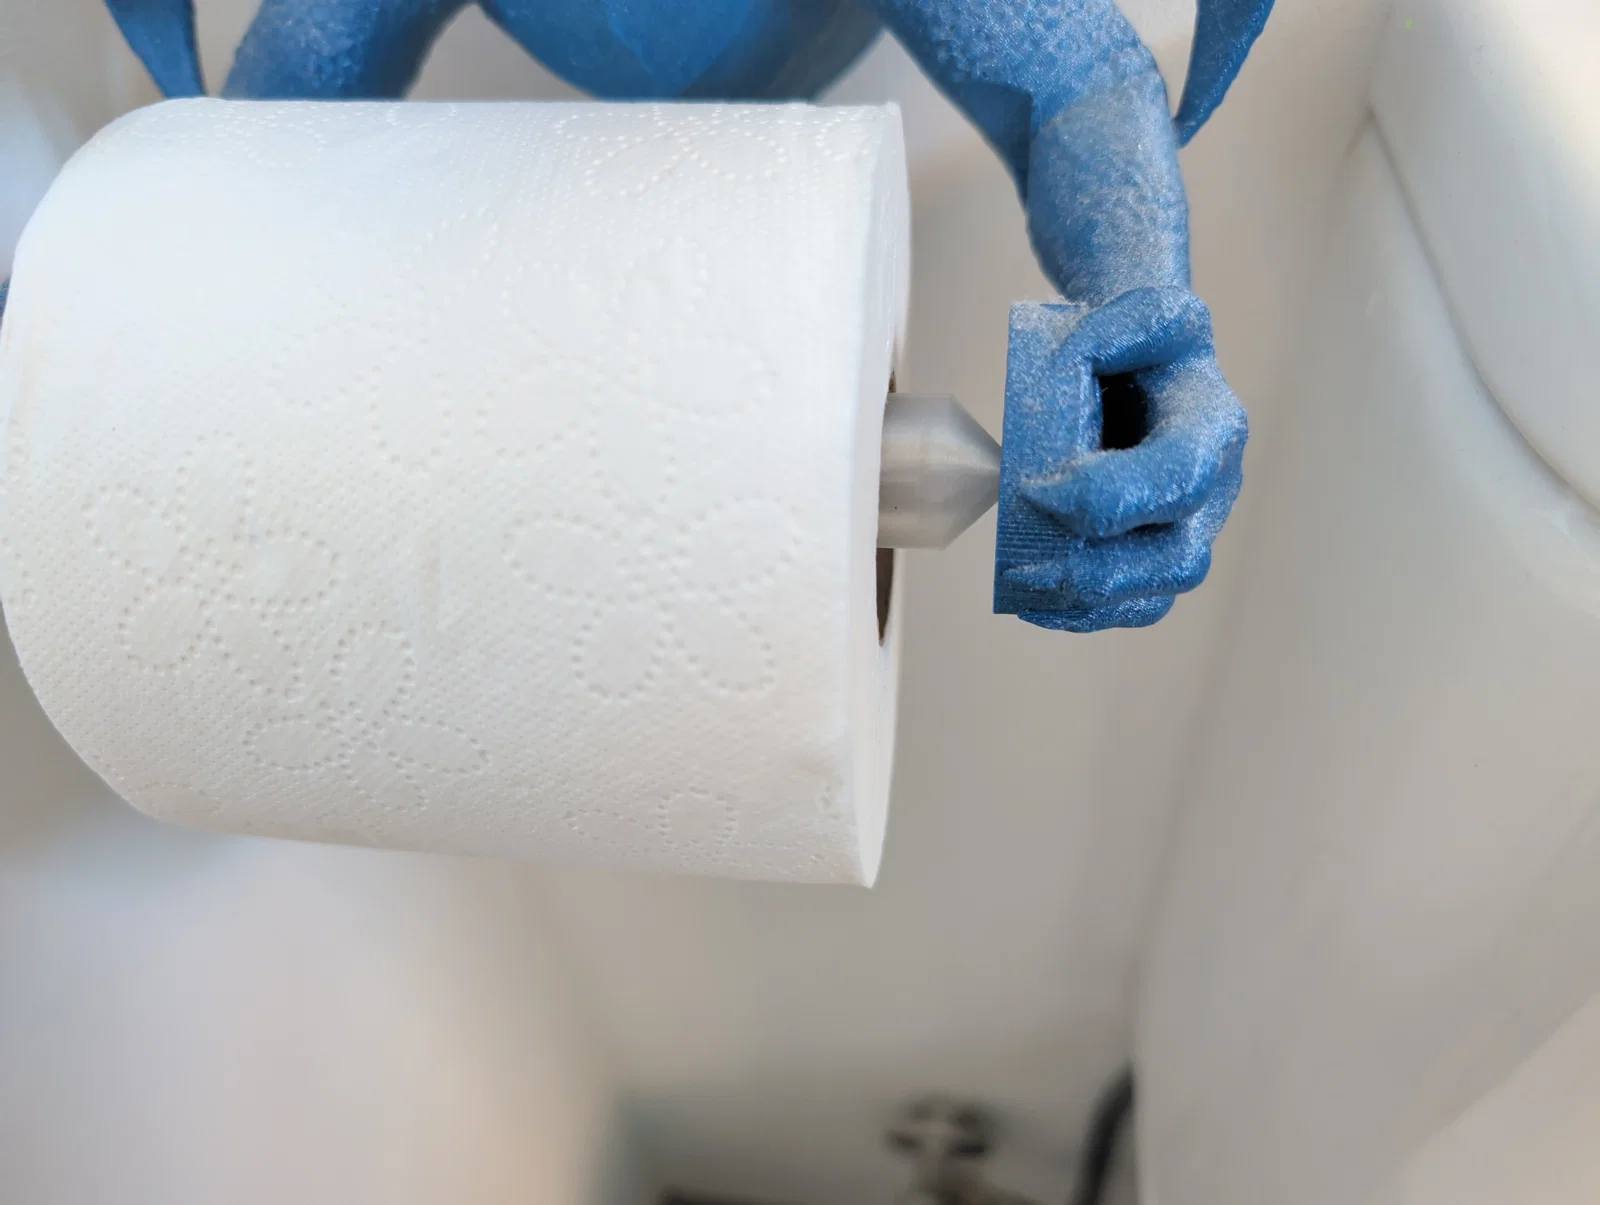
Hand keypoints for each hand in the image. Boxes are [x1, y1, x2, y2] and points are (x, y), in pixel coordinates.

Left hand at [994, 288, 1247, 631]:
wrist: (1139, 362)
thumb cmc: (1137, 343)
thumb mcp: (1144, 309)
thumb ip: (1127, 320)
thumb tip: (1078, 363)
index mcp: (1210, 426)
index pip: (1176, 477)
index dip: (1107, 495)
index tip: (1036, 487)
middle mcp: (1213, 487)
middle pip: (1177, 557)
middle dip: (1099, 569)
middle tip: (1025, 561)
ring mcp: (1189, 527)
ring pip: (1156, 593)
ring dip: (1086, 601)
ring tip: (1024, 584)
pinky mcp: (1158, 553)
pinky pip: (1133, 605)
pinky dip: (1081, 611)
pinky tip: (1031, 597)